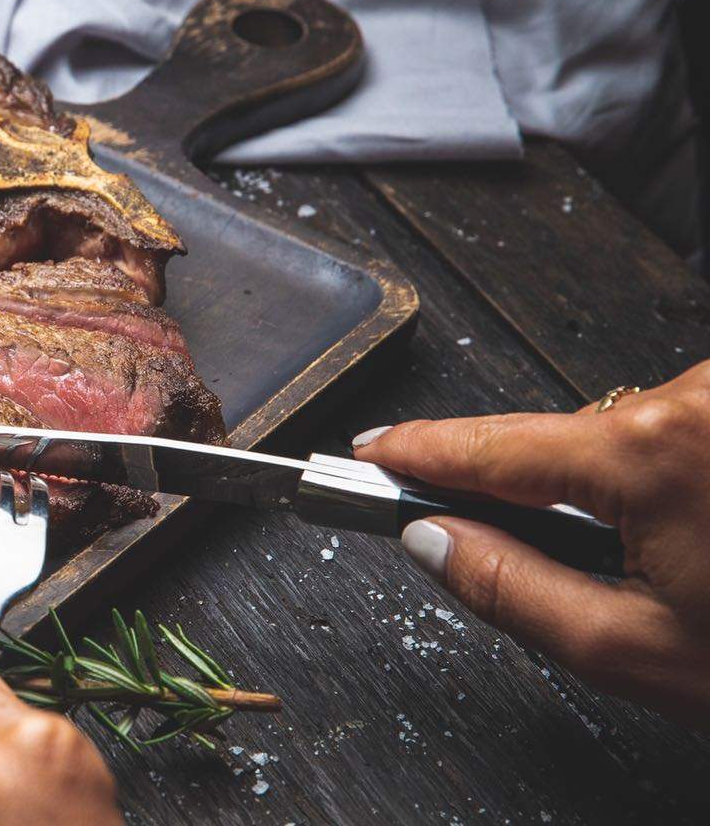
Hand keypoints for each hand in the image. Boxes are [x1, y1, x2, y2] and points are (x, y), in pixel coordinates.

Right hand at [352, 359, 709, 723]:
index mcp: (651, 451)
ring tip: (700, 570)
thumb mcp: (637, 650)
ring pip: (639, 436)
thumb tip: (432, 541)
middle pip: (571, 441)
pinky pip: (692, 430)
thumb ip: (512, 591)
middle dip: (560, 501)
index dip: (418, 451)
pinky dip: (690, 480)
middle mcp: (698, 396)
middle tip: (603, 577)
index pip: (493, 445)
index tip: (370, 448)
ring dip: (640, 493)